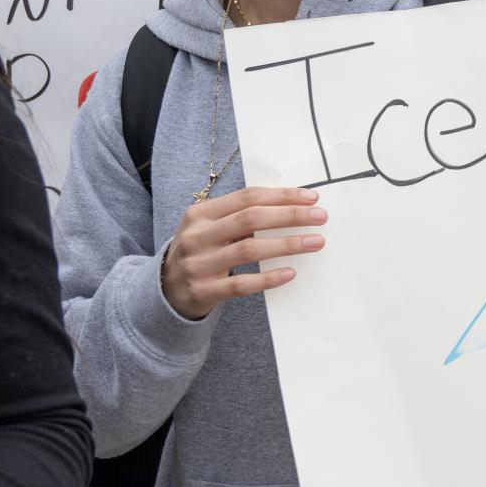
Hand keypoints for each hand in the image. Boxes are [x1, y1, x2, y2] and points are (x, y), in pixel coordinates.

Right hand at [160, 186, 326, 320]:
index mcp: (201, 213)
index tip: (311, 197)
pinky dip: (267, 278)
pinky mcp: (204, 290)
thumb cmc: (200, 251)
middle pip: (250, 219)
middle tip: (320, 217)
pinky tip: (290, 273)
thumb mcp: (209, 227)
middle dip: (290, 215)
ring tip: (315, 242)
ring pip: (249, 249)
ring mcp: (199, 264)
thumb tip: (291, 205)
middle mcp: (198, 235)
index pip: (247, 197)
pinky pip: (241, 284)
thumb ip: (239, 216)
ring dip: (287, 244)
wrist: (165, 288)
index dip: (282, 196)